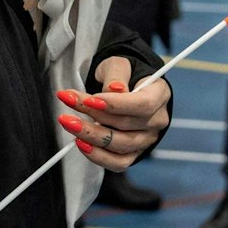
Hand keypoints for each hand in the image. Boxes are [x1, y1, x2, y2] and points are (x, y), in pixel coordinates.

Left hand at [56, 57, 171, 172]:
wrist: (126, 89)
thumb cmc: (122, 76)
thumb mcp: (119, 64)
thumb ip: (116, 74)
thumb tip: (114, 89)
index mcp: (159, 95)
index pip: (142, 104)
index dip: (115, 104)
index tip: (88, 99)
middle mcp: (156, 121)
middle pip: (126, 124)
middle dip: (93, 115)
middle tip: (68, 103)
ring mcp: (146, 140)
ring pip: (120, 145)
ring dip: (90, 135)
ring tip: (69, 122)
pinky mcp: (134, 154)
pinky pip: (118, 163)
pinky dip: (97, 156)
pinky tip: (80, 143)